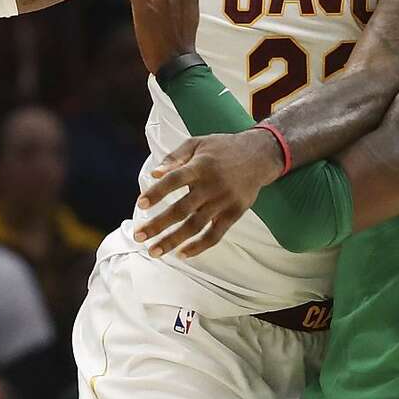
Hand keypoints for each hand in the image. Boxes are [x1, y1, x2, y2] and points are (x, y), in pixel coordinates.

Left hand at [133, 129, 283, 257]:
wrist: (259, 156)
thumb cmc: (222, 149)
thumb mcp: (197, 144)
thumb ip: (174, 158)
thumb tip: (154, 173)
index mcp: (200, 166)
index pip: (174, 180)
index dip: (157, 192)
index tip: (140, 205)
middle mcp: (211, 186)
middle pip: (181, 209)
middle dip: (158, 225)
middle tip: (138, 237)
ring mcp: (223, 202)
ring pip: (195, 226)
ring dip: (173, 241)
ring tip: (153, 251)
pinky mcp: (234, 214)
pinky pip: (215, 235)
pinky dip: (198, 247)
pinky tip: (181, 254)